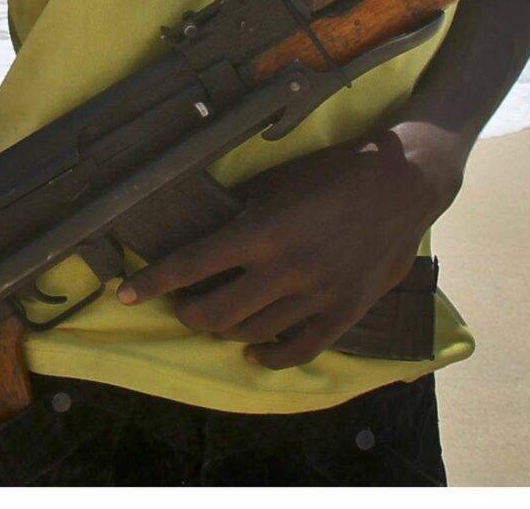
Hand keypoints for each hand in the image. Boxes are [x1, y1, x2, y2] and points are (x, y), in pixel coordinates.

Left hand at [115, 122, 466, 368]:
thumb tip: (209, 233)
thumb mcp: (279, 182)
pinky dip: (270, 356)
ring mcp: (317, 294)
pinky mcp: (345, 311)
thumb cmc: (335, 173)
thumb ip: (244, 213)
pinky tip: (254, 351)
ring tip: (214, 319)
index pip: (193, 263)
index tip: (126, 294)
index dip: (154, 282)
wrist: (402, 184)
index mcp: (263, 230)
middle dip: (188, 313)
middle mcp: (286, 268)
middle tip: (180, 305)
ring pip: (253, 331)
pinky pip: (299, 348)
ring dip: (224, 330)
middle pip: (216, 311)